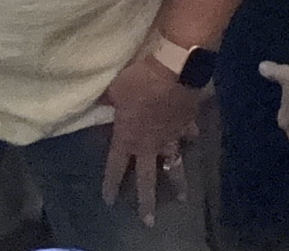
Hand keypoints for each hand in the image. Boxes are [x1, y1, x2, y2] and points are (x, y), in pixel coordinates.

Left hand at [99, 55, 199, 226]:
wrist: (175, 68)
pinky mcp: (188, 122)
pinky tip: (193, 139)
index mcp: (127, 137)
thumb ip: (106, 99)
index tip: (108, 201)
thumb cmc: (139, 79)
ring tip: (182, 197)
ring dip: (178, 181)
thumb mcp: (114, 88)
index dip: (110, 184)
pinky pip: (189, 132)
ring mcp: (172, 135)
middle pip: (147, 178)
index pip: (115, 167)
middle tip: (148, 221)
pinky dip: (191, 136)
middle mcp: (150, 143)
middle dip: (146, 201)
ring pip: (174, 164)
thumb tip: (95, 101)